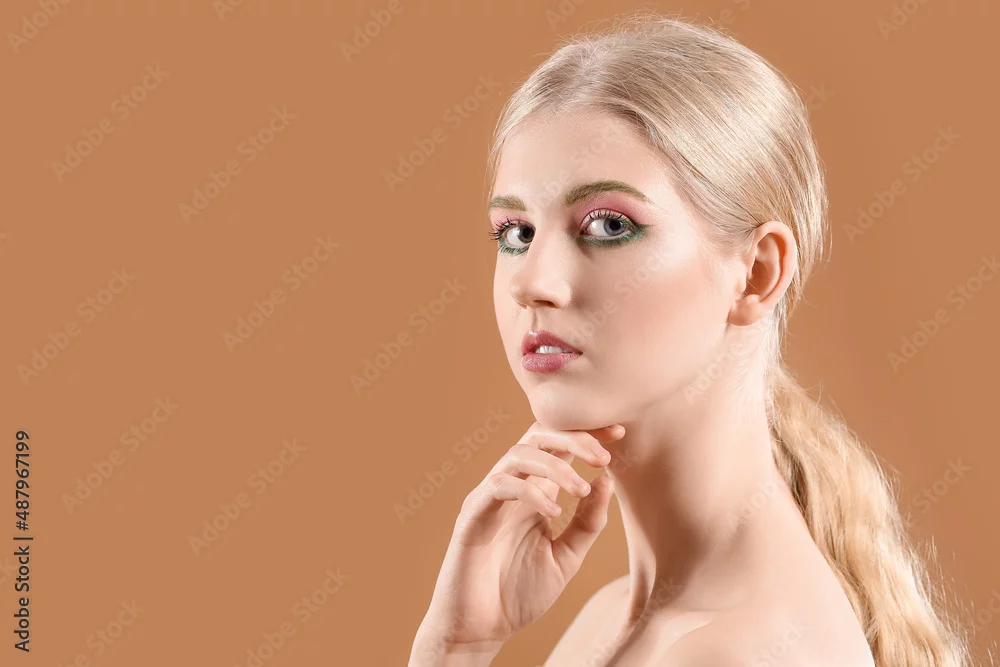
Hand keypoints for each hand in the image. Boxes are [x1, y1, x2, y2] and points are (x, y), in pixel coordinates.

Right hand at [410, 421, 624, 663]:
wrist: (481, 629)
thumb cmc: (518, 593)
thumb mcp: (566, 557)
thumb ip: (587, 523)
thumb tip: (607, 480)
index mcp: (535, 492)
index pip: (558, 445)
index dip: (587, 433)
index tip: (620, 432)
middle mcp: (512, 487)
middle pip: (538, 436)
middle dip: (574, 438)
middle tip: (604, 457)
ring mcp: (489, 498)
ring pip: (519, 455)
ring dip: (554, 466)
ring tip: (580, 490)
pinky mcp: (472, 516)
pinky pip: (499, 486)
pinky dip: (529, 492)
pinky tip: (553, 512)